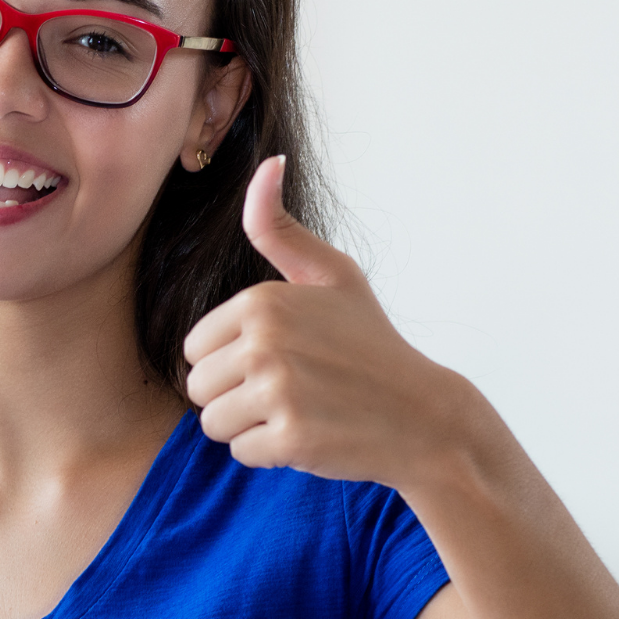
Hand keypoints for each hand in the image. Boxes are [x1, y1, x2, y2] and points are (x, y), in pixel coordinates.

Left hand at [183, 156, 485, 488]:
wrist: (424, 415)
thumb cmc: (370, 345)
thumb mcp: (331, 276)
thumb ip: (280, 229)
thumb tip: (267, 164)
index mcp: (262, 301)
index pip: (194, 349)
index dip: (231, 362)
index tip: (284, 360)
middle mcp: (265, 340)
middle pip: (197, 387)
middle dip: (235, 397)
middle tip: (293, 391)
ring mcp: (278, 389)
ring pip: (213, 423)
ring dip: (249, 427)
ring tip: (300, 411)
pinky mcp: (290, 436)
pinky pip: (241, 453)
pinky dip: (271, 454)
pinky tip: (312, 436)